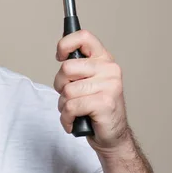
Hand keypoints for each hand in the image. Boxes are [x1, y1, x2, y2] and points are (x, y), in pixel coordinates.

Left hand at [54, 30, 132, 156]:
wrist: (112, 136)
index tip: (60, 57)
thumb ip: (76, 66)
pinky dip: (67, 118)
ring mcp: (110, 85)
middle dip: (60, 85)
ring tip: (76, 110)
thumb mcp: (86, 81)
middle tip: (70, 95)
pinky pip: (71, 107)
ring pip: (67, 91)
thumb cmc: (94, 107)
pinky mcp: (105, 102)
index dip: (65, 44)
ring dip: (64, 105)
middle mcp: (110, 69)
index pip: (83, 37)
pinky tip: (75, 121)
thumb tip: (61, 53)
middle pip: (66, 68)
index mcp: (104, 59)